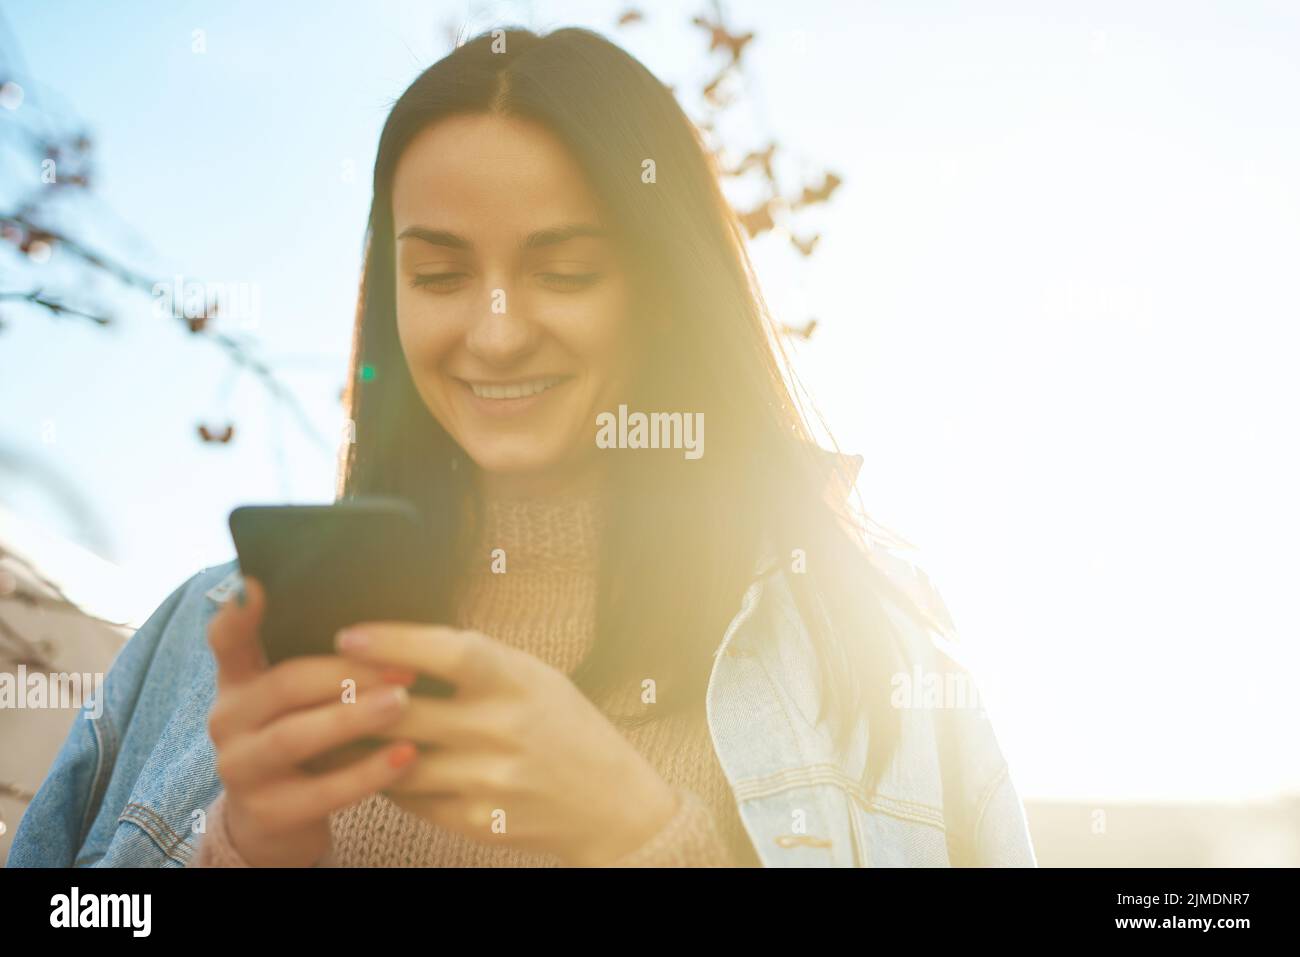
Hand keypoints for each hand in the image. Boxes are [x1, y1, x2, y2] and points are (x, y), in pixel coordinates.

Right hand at [205, 576, 421, 865]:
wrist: (281, 818)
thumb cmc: (308, 734)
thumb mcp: (302, 697)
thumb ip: (321, 658)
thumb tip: (383, 622)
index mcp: (239, 681)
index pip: (227, 640)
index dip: (238, 614)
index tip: (254, 584)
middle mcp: (228, 720)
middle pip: (284, 685)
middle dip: (347, 674)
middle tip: (404, 669)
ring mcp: (241, 769)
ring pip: (295, 737)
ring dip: (353, 718)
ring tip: (402, 704)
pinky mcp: (267, 813)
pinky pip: (322, 792)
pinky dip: (368, 773)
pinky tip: (406, 756)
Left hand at [332, 623, 679, 865]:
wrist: (609, 804)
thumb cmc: (566, 727)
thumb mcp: (537, 678)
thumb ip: (479, 663)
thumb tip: (400, 644)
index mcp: (520, 681)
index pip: (449, 652)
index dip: (394, 641)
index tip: (348, 635)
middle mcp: (504, 729)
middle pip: (408, 710)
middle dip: (356, 696)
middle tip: (320, 684)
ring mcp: (489, 780)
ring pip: (397, 761)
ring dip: (359, 746)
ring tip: (326, 728)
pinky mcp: (476, 821)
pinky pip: (411, 800)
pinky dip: (386, 781)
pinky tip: (370, 767)